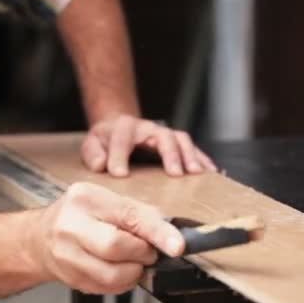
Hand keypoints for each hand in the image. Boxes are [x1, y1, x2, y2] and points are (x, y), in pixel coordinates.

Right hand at [34, 182, 183, 294]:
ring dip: (134, 271)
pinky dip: (122, 282)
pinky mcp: (70, 278)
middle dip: (142, 253)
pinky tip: (118, 269)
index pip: (127, 215)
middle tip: (147, 251)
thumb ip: (137, 213)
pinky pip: (107, 288)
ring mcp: (67, 254)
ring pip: (113, 274)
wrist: (39, 238)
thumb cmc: (78, 215)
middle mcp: (71, 225)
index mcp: (85, 198)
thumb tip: (169, 231)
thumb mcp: (104, 200)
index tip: (177, 245)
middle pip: (117, 246)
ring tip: (133, 261)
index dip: (156, 232)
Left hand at [81, 115, 216, 176]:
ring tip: (197, 173)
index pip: (122, 139)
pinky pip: (192, 148)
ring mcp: (164, 134)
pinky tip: (210, 172)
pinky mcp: (175, 143)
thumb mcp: (92, 145)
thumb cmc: (106, 141)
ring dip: (191, 156)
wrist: (118, 128)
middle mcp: (148, 128)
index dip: (119, 156)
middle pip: (162, 136)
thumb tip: (101, 165)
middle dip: (169, 154)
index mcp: (124, 128)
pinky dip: (202, 159)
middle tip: (175, 174)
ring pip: (181, 140)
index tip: (119, 174)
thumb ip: (93, 154)